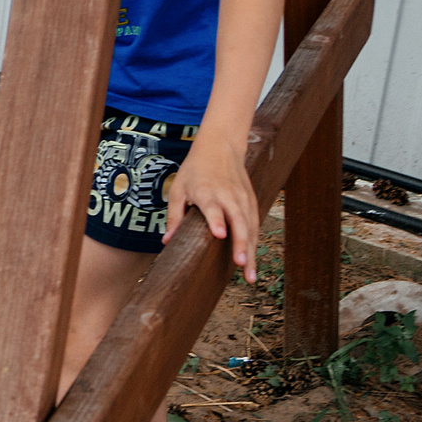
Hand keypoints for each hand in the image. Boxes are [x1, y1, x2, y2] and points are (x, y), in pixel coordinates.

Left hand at [163, 139, 260, 281]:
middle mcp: (228, 196)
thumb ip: (174, 215)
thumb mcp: (178, 189)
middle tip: (242, 266)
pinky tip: (253, 260)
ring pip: (250, 227)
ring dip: (251, 250)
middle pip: (238, 221)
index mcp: (206, 192)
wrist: (221, 147)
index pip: (213, 208)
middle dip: (241, 244)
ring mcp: (242, 199)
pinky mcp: (251, 201)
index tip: (220, 235)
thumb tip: (167, 241)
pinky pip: (254, 224)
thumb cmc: (195, 170)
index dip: (217, 221)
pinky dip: (254, 242)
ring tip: (250, 274)